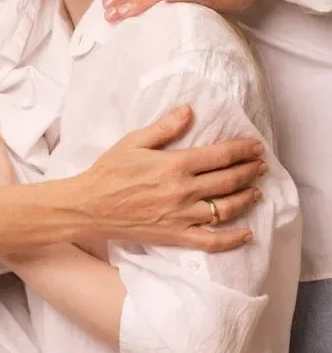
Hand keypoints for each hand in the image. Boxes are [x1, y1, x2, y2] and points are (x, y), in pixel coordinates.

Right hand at [75, 104, 265, 251]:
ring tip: (257, 191)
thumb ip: (164, 128)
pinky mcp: (176, 236)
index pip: (219, 156)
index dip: (241, 151)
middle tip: (262, 166)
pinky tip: (247, 233)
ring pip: (225, 209)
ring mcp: (182, 216)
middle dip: (249, 172)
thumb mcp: (133, 141)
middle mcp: (184, 191)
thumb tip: (188, 111)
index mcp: (174, 165)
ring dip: (246, 199)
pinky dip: (232, 239)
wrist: (90, 206)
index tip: (256, 147)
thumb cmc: (109, 171)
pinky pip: (211, 242)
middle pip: (227, 181)